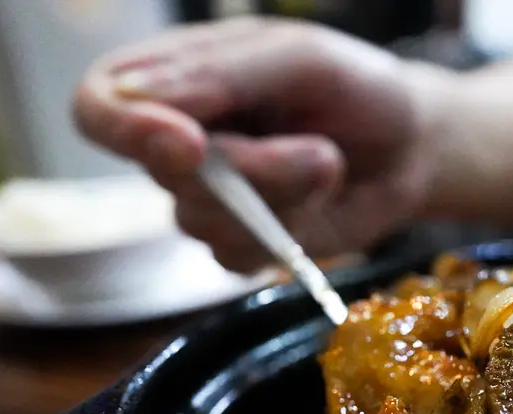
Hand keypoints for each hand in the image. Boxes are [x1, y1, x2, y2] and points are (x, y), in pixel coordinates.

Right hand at [74, 18, 436, 270]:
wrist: (413, 147)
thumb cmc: (355, 88)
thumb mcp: (300, 58)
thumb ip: (223, 73)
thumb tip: (134, 97)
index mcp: (173, 78)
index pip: (98, 105)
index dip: (124, 127)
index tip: (185, 140)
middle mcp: (180, 142)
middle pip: (162, 172)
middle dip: (248, 168)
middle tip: (316, 151)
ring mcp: (208, 200)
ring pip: (203, 219)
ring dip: (282, 194)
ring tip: (330, 162)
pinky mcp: (243, 245)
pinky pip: (239, 254)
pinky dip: (292, 229)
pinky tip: (323, 196)